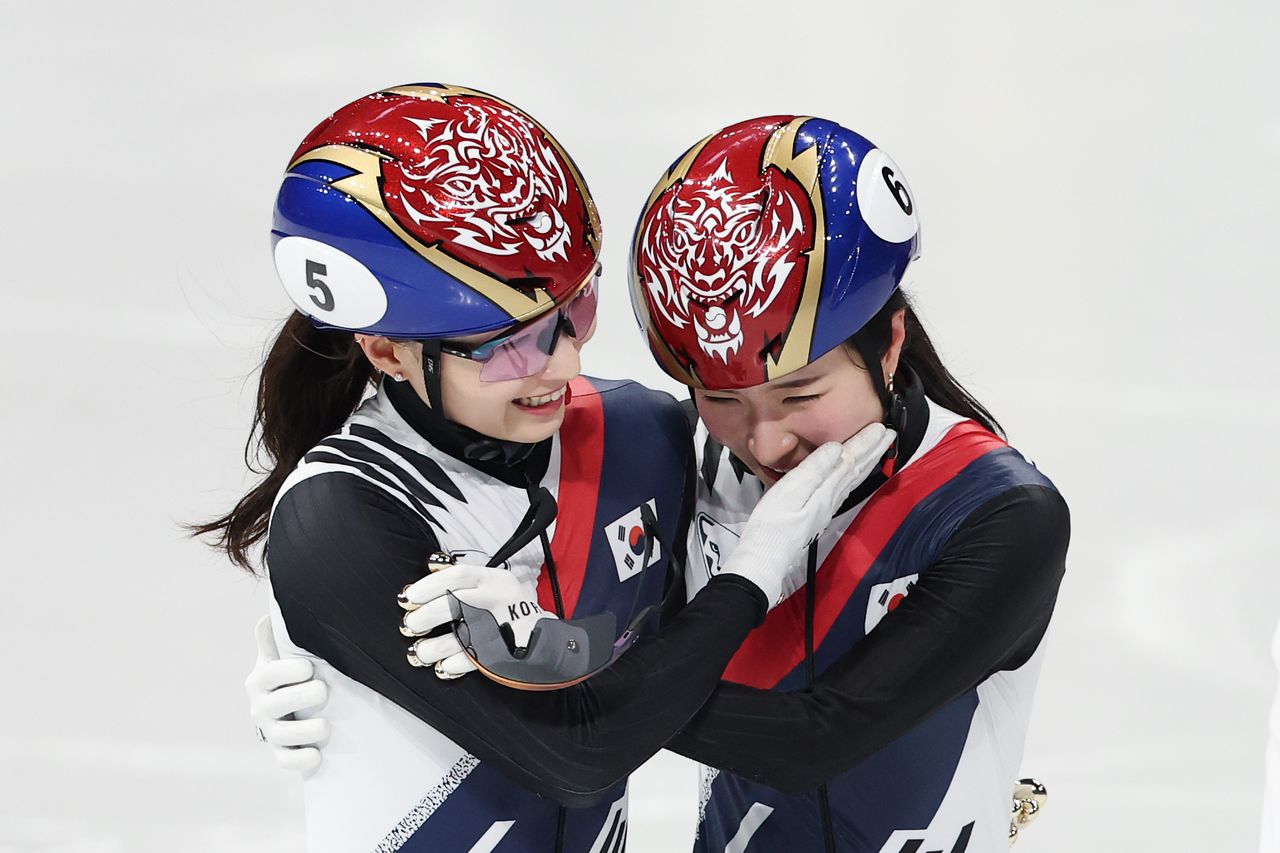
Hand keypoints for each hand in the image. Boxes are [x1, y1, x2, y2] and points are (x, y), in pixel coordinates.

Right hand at [245, 615, 328, 772]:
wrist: (287, 711)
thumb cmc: (289, 676)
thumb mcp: (279, 655)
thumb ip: (275, 638)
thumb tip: (268, 615)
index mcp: (260, 680)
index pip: (270, 674)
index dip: (289, 671)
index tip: (308, 667)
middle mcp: (260, 707)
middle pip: (278, 704)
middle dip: (305, 697)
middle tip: (323, 692)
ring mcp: (270, 731)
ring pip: (283, 735)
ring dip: (308, 730)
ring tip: (326, 726)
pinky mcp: (281, 753)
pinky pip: (286, 761)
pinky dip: (302, 760)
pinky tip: (318, 755)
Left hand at [399, 564, 557, 679]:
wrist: (545, 638)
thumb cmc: (508, 608)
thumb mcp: (491, 583)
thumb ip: (463, 577)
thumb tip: (429, 564)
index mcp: (493, 578)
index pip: (457, 576)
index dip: (428, 586)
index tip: (407, 598)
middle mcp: (499, 598)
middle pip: (455, 603)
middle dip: (426, 616)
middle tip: (409, 625)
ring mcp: (503, 625)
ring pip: (462, 634)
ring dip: (434, 646)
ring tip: (419, 652)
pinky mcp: (506, 650)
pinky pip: (474, 660)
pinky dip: (454, 664)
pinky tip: (442, 666)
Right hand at [721, 423, 895, 608]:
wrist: (766, 555)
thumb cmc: (773, 523)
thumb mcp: (792, 490)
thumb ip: (815, 469)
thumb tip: (837, 448)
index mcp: (826, 490)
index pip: (850, 460)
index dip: (865, 443)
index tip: (881, 428)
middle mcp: (831, 498)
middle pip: (856, 470)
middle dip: (872, 451)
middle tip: (889, 434)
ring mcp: (825, 507)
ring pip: (852, 479)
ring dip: (866, 462)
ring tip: (877, 449)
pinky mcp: (816, 514)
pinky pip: (842, 488)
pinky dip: (851, 476)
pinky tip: (849, 475)